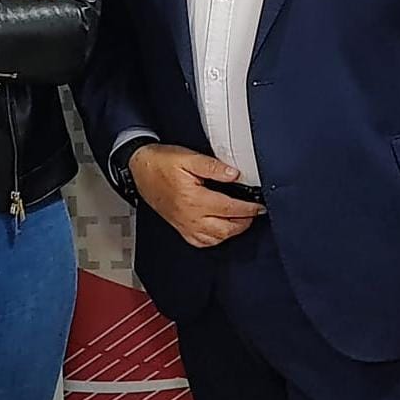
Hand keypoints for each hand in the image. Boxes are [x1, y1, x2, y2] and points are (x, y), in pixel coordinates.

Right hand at [128, 144, 263, 247]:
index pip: (230, 209)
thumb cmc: (161, 163)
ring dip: (232, 231)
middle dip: (244, 222)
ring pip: (216, 239)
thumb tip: (234, 174)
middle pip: (226, 229)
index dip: (249, 208)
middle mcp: (190, 217)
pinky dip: (216, 239)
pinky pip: (202, 242)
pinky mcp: (180, 227)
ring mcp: (185, 225)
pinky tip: (222, 229)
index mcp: (194, 199)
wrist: (139, 169)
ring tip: (242, 219)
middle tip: (254, 211)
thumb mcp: (188, 157)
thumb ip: (212, 166)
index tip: (260, 206)